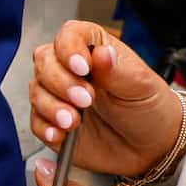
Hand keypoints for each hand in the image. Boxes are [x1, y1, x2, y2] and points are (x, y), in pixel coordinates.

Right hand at [28, 21, 183, 179]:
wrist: (150, 149)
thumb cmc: (148, 109)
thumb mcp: (141, 86)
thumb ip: (117, 69)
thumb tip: (101, 52)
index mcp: (93, 49)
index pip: (69, 36)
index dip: (69, 49)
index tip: (82, 67)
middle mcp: (70, 69)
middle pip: (45, 61)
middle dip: (61, 82)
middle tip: (85, 100)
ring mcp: (59, 95)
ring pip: (37, 90)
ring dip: (52, 107)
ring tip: (74, 122)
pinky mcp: (52, 121)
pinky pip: (35, 120)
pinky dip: (45, 127)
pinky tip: (61, 134)